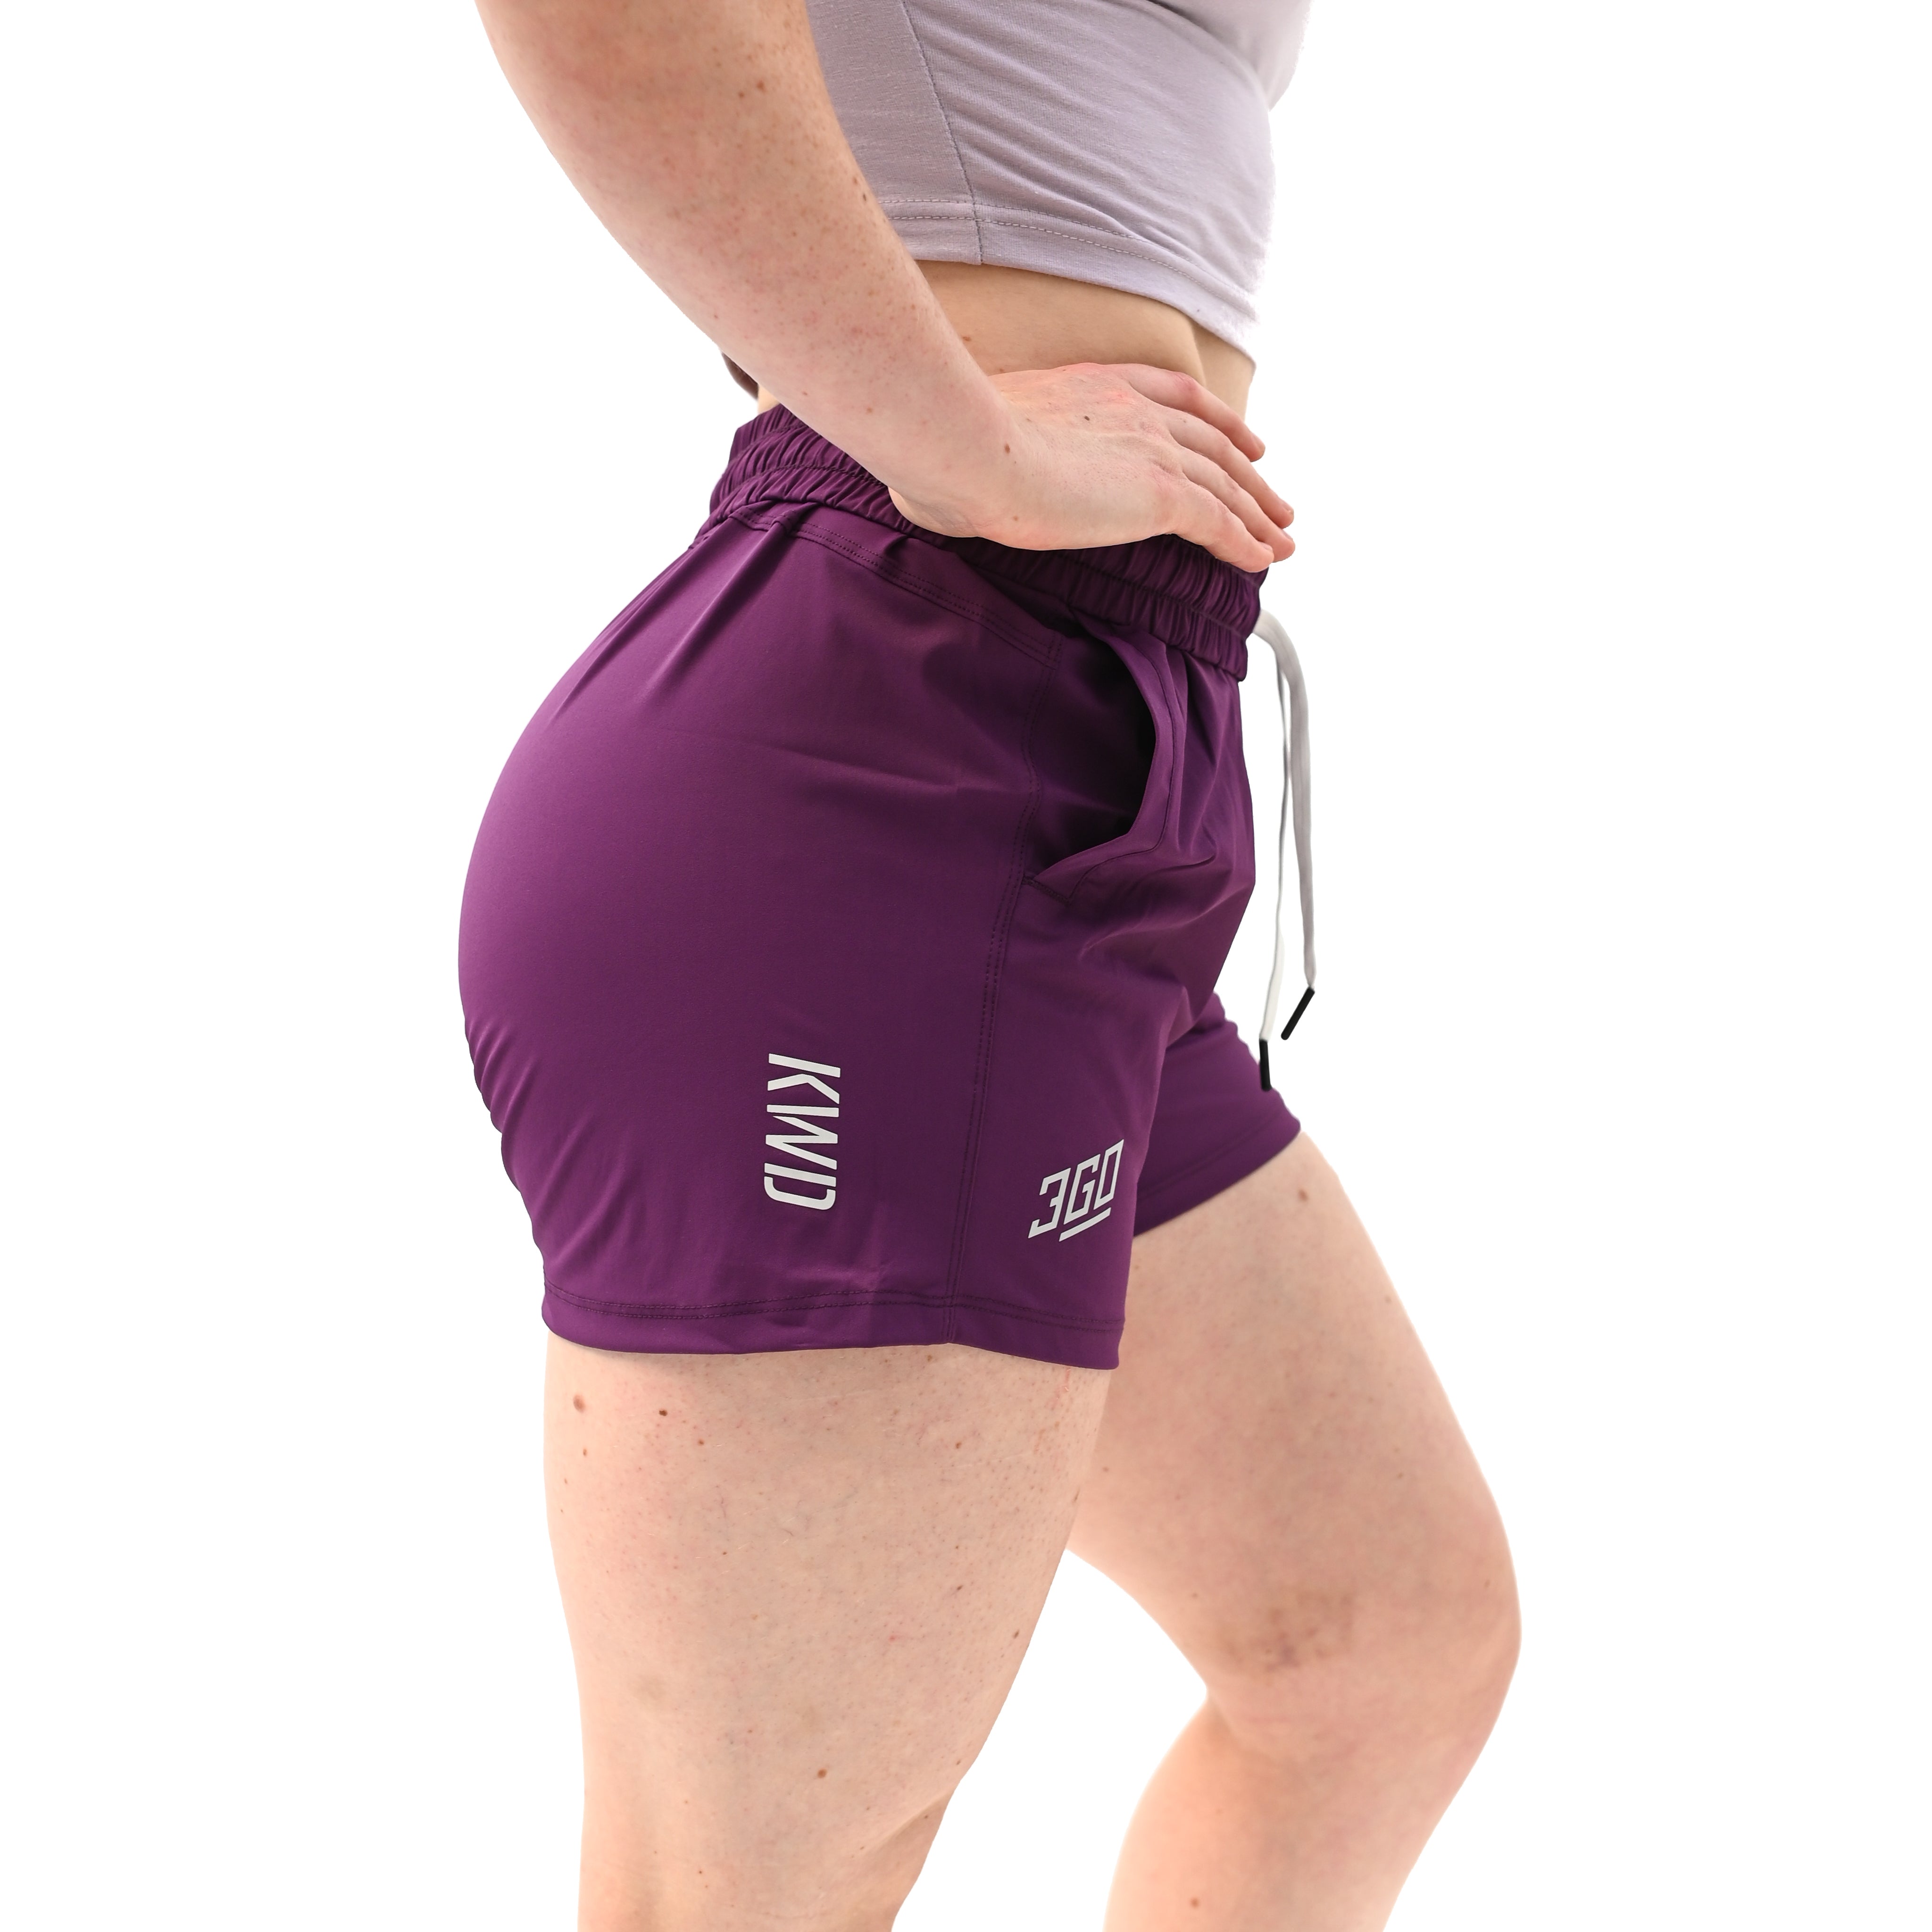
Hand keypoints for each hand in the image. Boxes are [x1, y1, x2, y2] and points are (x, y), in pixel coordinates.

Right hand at [888, 362, 1294, 570]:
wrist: (966, 444)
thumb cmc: (951, 441)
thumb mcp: (984, 429)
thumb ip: (997, 444)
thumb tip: (959, 480)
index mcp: (1099, 385)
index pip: (1177, 396)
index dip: (1217, 419)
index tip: (1240, 437)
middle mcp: (1135, 409)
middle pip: (1214, 442)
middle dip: (1251, 473)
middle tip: (1275, 501)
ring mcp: (1152, 449)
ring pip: (1225, 483)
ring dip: (1259, 513)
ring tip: (1282, 537)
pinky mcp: (1158, 494)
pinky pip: (1217, 522)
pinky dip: (1244, 541)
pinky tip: (1261, 560)